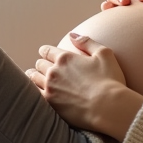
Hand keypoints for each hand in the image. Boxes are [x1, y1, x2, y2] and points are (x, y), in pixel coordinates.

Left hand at [25, 33, 142, 140]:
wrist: (108, 107)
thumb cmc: (110, 80)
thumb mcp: (104, 54)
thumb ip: (87, 42)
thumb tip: (72, 35)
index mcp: (65, 58)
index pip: (47, 51)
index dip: (45, 51)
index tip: (45, 53)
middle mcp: (54, 71)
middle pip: (40, 64)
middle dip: (41, 64)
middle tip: (42, 67)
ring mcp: (50, 88)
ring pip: (33, 78)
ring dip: (33, 76)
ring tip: (33, 77)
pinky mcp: (49, 103)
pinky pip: (34, 94)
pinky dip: (32, 91)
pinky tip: (34, 92)